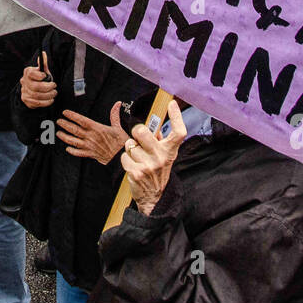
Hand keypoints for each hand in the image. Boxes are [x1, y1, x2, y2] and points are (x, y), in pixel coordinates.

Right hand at [20, 52, 56, 108]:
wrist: (32, 89)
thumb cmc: (39, 79)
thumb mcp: (42, 71)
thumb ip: (43, 63)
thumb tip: (43, 53)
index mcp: (27, 72)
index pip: (31, 73)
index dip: (39, 75)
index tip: (45, 76)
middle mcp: (24, 82)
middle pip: (35, 87)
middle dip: (47, 88)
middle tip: (54, 87)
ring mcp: (24, 92)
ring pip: (36, 96)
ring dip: (48, 95)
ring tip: (54, 93)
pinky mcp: (26, 100)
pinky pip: (37, 103)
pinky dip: (46, 102)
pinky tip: (51, 100)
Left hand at [58, 103, 126, 164]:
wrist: (123, 156)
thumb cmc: (121, 141)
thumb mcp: (118, 127)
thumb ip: (115, 115)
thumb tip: (117, 104)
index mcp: (97, 128)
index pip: (82, 120)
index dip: (72, 116)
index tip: (65, 112)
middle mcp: (91, 137)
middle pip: (75, 130)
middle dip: (65, 125)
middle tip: (58, 121)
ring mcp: (90, 146)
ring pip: (74, 141)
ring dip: (65, 137)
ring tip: (58, 133)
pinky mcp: (91, 154)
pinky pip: (79, 153)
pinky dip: (72, 151)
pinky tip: (67, 148)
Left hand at [114, 100, 186, 214]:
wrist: (154, 197)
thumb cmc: (157, 171)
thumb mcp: (164, 156)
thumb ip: (160, 140)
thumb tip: (153, 125)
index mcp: (170, 151)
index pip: (178, 132)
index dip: (176, 117)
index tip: (171, 104)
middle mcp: (161, 157)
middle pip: (142, 132)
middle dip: (136, 132)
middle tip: (139, 139)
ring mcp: (149, 165)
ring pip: (130, 145)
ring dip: (131, 150)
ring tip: (138, 158)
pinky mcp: (136, 172)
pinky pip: (124, 156)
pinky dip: (126, 160)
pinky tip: (133, 166)